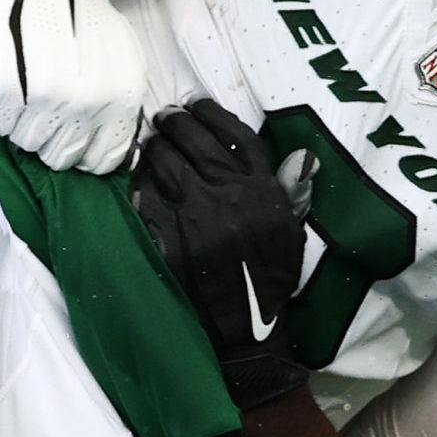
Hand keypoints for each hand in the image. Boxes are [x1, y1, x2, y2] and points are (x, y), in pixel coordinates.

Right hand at [0, 0, 149, 173]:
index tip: (70, 128)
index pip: (100, 160)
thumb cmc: (75, 12)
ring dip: (21, 120)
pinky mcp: (3, 87)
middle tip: (43, 96)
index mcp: (120, 94)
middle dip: (49, 133)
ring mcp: (44, 95)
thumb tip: (109, 155)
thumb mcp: (118, 54)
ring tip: (25, 81)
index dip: (82, 147)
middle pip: (59, 156)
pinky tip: (6, 77)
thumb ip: (116, 106)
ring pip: (25, 142)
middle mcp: (87, 99)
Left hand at [129, 100, 318, 407]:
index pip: (234, 136)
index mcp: (262, 192)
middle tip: (164, 117)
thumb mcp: (291, 233)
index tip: (196, 105)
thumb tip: (296, 155)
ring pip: (166, 164)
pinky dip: (140, 182)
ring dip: (155, 146)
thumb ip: (288, 191)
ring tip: (151, 141)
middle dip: (175, 122)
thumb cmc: (270, 281)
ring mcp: (196, 218)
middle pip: (195, 142)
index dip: (211, 113)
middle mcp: (230, 198)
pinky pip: (147, 197)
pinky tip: (139, 176)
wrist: (243, 331)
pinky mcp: (169, 238)